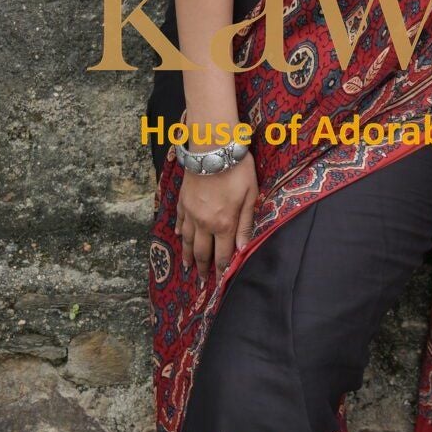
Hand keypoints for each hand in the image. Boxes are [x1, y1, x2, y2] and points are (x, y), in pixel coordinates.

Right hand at [175, 152, 258, 281]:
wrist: (213, 148)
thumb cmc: (238, 171)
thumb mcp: (250, 197)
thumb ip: (245, 224)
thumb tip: (243, 250)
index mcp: (223, 224)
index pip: (221, 255)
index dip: (220, 271)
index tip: (218, 283)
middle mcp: (204, 222)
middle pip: (202, 251)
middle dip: (203, 268)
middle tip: (202, 281)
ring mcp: (191, 212)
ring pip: (188, 240)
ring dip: (188, 256)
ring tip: (188, 267)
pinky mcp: (183, 201)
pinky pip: (181, 221)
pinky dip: (181, 231)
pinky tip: (181, 238)